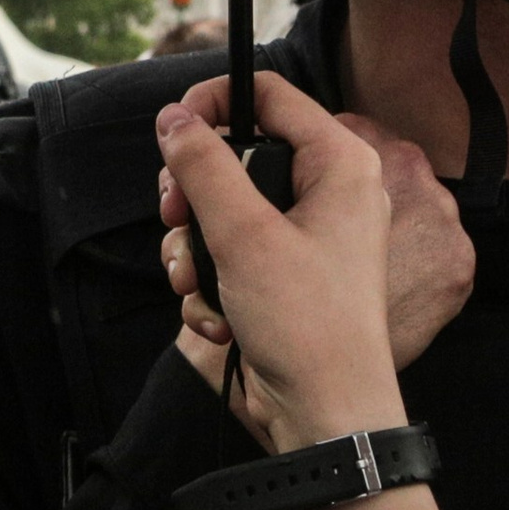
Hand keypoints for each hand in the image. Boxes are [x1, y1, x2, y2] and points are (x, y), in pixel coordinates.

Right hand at [154, 73, 407, 454]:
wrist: (326, 416)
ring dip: (194, 248)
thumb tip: (172, 118)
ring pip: (221, 208)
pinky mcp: (281, 274)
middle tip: (173, 218)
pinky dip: (210, 282)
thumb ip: (204, 166)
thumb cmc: (306, 323)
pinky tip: (215, 316)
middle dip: (192, 193)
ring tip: (196, 284)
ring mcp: (304, 236)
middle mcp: (327, 192)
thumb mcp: (243, 234)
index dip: (212, 102)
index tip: (170, 130)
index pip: (268, 94)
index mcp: (339, 163)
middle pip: (234, 153)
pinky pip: (226, 254)